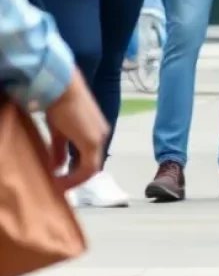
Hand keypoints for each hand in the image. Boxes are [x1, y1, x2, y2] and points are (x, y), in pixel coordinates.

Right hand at [46, 68, 109, 191]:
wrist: (64, 90)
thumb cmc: (61, 107)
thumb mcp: (60, 132)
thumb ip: (61, 150)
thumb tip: (58, 167)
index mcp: (97, 133)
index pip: (92, 160)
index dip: (78, 174)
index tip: (62, 181)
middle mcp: (102, 136)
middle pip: (93, 165)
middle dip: (77, 178)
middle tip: (62, 185)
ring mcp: (99, 138)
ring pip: (92, 166)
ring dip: (76, 177)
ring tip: (61, 183)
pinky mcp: (92, 140)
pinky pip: (88, 165)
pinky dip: (76, 174)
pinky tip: (62, 178)